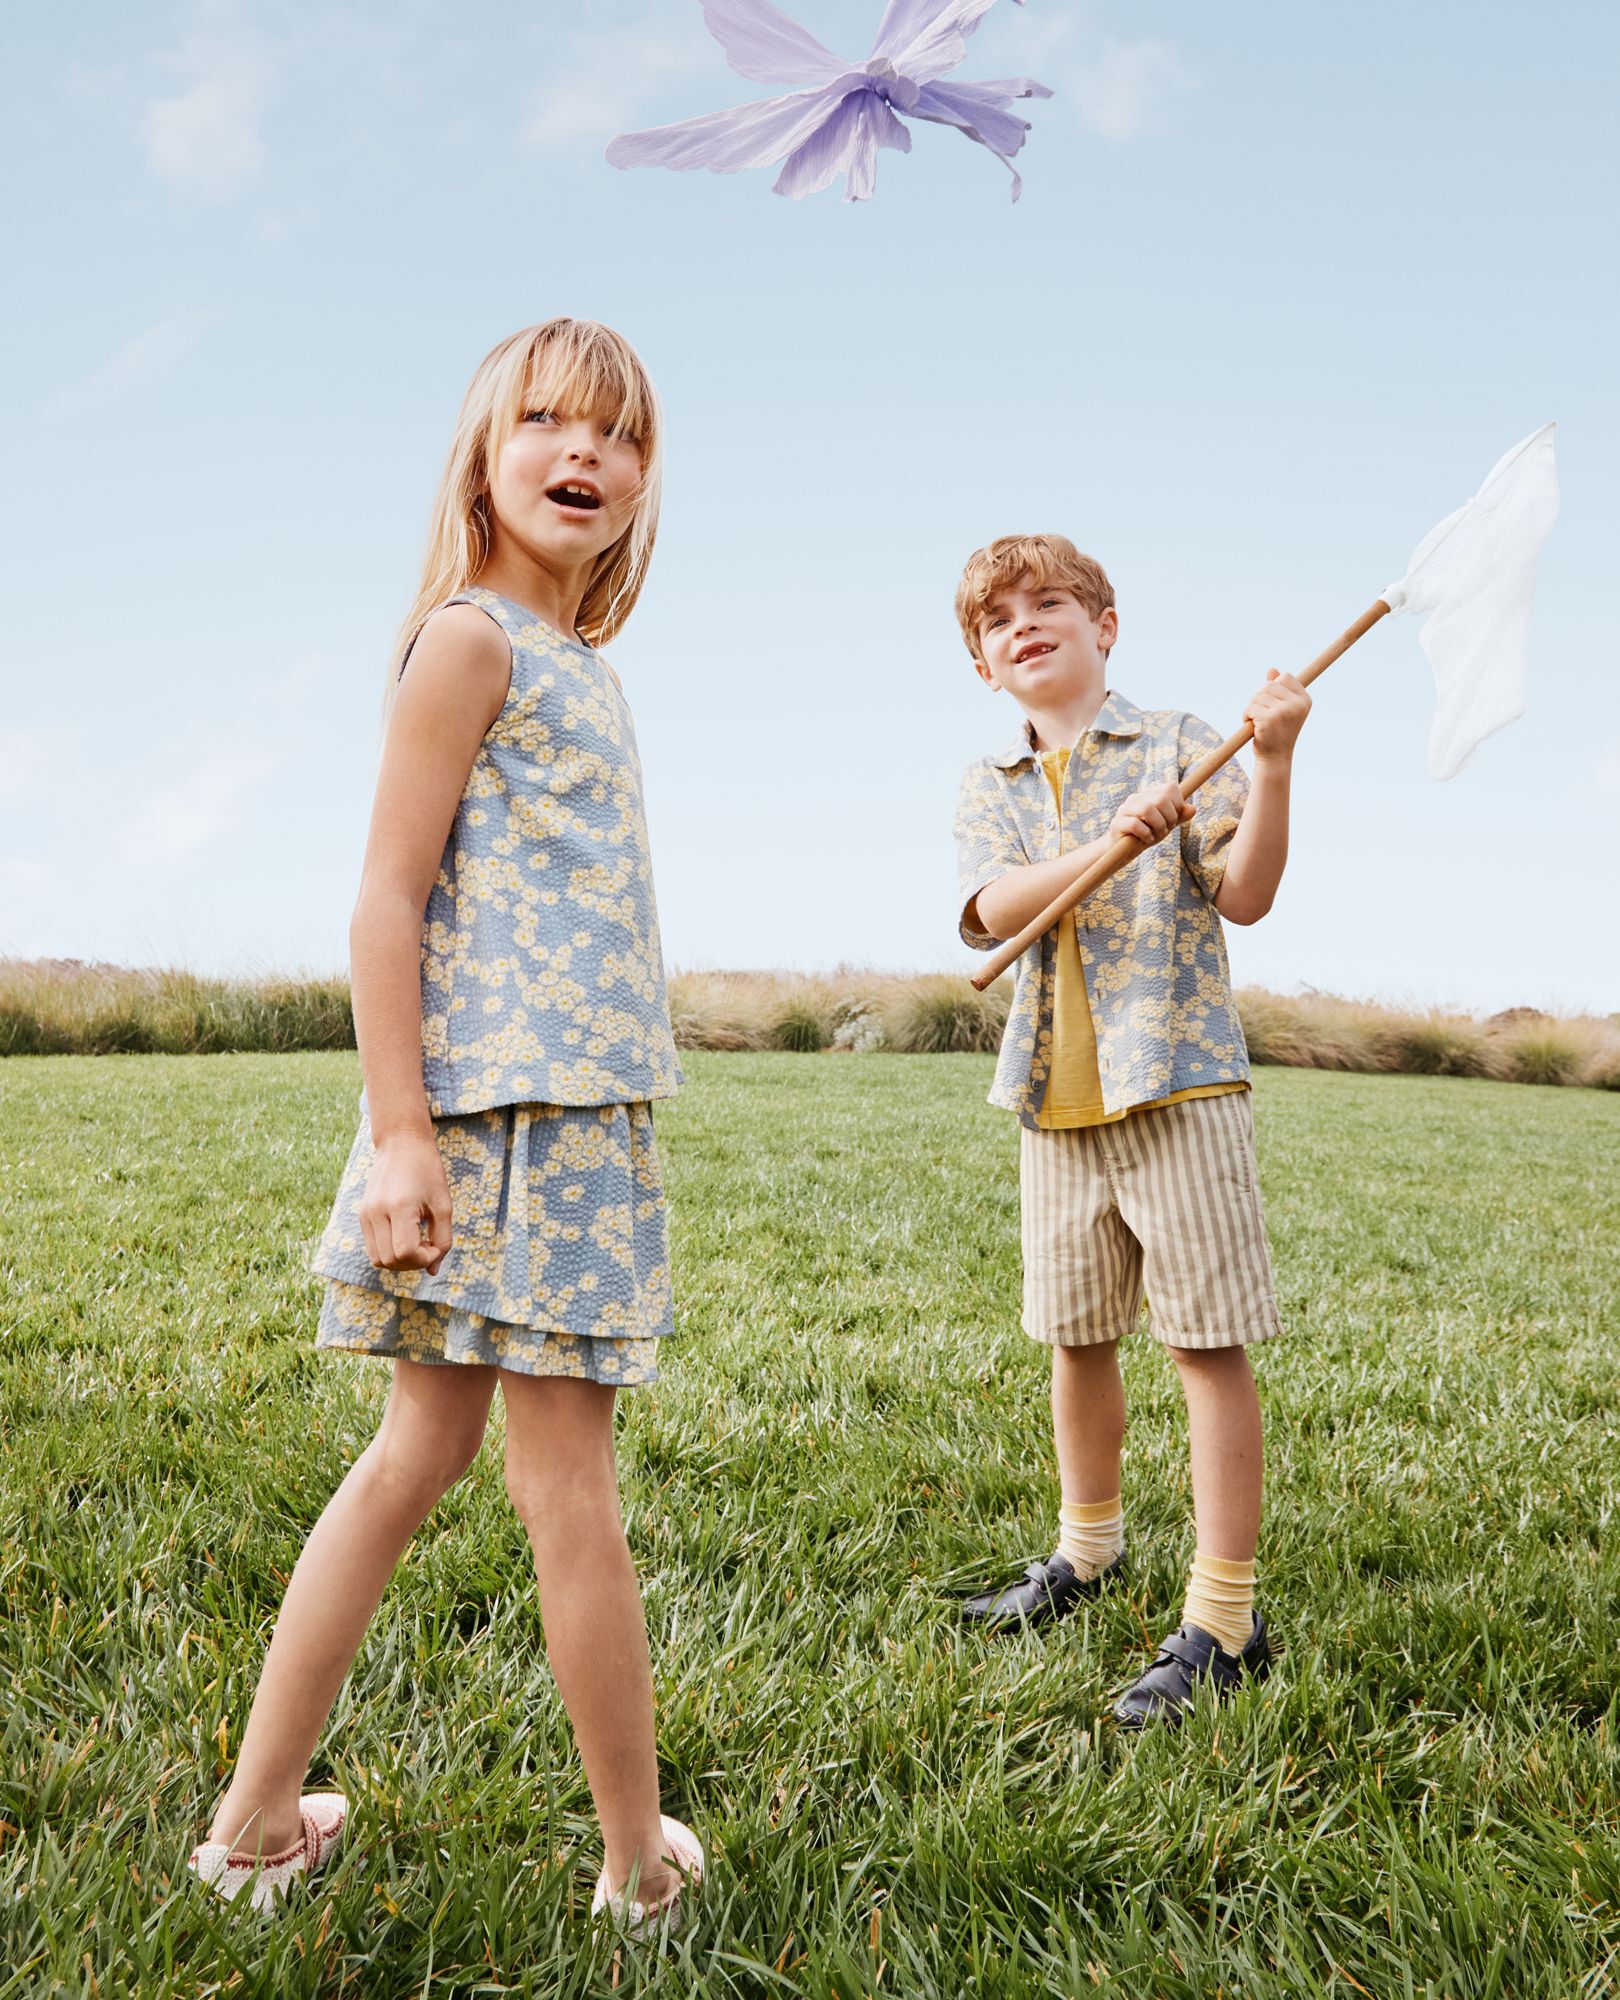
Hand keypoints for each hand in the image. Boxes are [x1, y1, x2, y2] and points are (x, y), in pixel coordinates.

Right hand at [359, 1133, 452, 1274]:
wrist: (401, 1144)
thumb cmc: (428, 1171)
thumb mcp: (443, 1205)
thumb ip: (443, 1239)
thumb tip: (433, 1272)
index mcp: (399, 1207)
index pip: (405, 1252)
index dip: (424, 1258)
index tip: (436, 1246)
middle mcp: (376, 1212)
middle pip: (389, 1261)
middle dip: (413, 1263)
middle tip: (428, 1245)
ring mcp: (365, 1214)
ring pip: (377, 1259)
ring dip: (399, 1260)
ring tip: (417, 1242)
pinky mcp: (362, 1215)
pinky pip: (372, 1247)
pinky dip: (389, 1251)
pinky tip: (405, 1235)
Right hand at [1111, 781, 1194, 847]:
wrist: (1123, 852)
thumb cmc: (1147, 835)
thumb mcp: (1166, 826)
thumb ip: (1179, 817)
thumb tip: (1193, 809)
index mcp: (1149, 794)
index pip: (1170, 788)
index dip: (1178, 805)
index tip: (1174, 819)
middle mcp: (1136, 798)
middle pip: (1161, 799)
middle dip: (1170, 818)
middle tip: (1166, 830)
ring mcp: (1124, 809)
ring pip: (1147, 809)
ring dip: (1159, 825)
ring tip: (1157, 835)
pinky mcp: (1117, 824)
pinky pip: (1135, 824)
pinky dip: (1146, 834)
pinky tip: (1147, 839)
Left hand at [1247, 669, 1310, 761]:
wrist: (1275, 758)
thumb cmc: (1278, 732)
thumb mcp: (1283, 709)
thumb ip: (1279, 689)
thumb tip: (1271, 670)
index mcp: (1304, 700)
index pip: (1285, 677)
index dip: (1274, 688)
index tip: (1273, 704)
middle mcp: (1297, 704)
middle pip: (1269, 685)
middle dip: (1260, 698)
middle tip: (1262, 714)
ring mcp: (1284, 711)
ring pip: (1257, 696)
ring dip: (1252, 708)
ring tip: (1258, 722)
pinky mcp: (1269, 719)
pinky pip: (1250, 708)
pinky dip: (1246, 716)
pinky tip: (1253, 727)